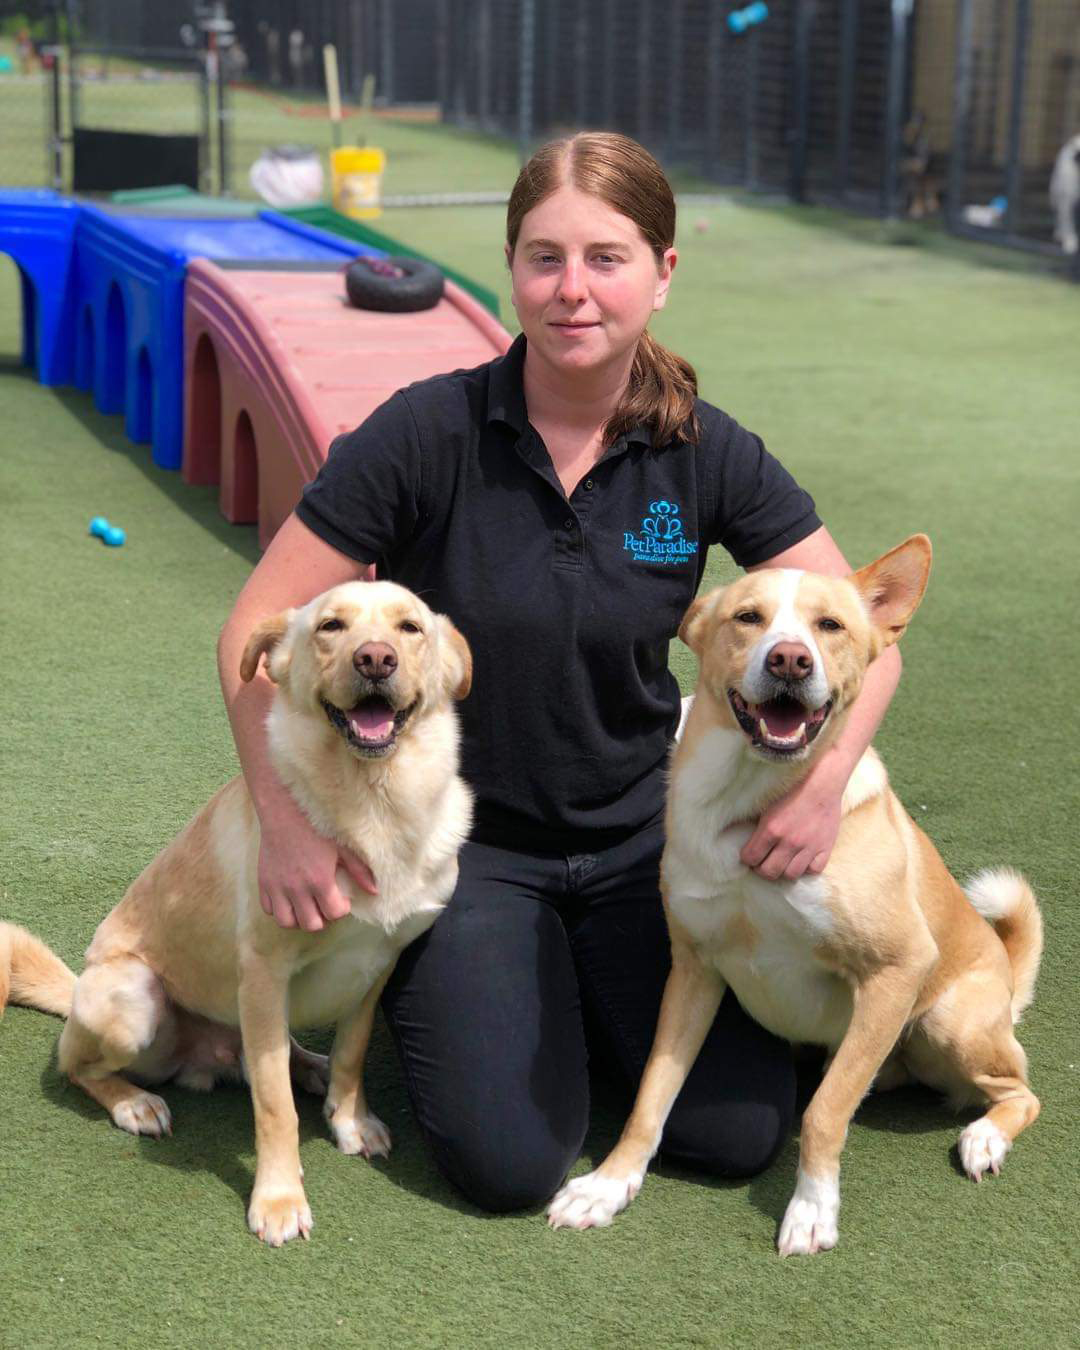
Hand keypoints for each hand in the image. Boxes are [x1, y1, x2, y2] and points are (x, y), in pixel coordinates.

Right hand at [257, 793, 376, 931]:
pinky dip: (280, 908)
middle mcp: (297, 888)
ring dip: (299, 918)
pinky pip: (269, 909)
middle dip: (322, 918)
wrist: (284, 809)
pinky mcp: (263, 882)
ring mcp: (277, 887)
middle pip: (311, 924)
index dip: (342, 909)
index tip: (343, 899)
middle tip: (326, 904)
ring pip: (286, 922)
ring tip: (307, 905)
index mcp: (319, 880)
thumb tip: (375, 890)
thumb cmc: (316, 826)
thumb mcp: (342, 846)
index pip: (333, 913)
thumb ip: (359, 870)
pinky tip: (290, 897)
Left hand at [740, 768, 842, 881]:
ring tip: (782, 862)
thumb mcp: (767, 804)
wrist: (822, 781)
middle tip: (763, 861)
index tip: (749, 855)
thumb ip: (757, 824)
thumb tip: (741, 835)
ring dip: (783, 870)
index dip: (747, 858)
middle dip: (762, 869)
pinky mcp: (825, 848)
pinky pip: (813, 870)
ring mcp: (809, 847)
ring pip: (791, 875)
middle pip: (769, 872)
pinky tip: (802, 859)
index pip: (751, 858)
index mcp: (771, 829)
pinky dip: (806, 867)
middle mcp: (789, 842)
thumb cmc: (792, 788)